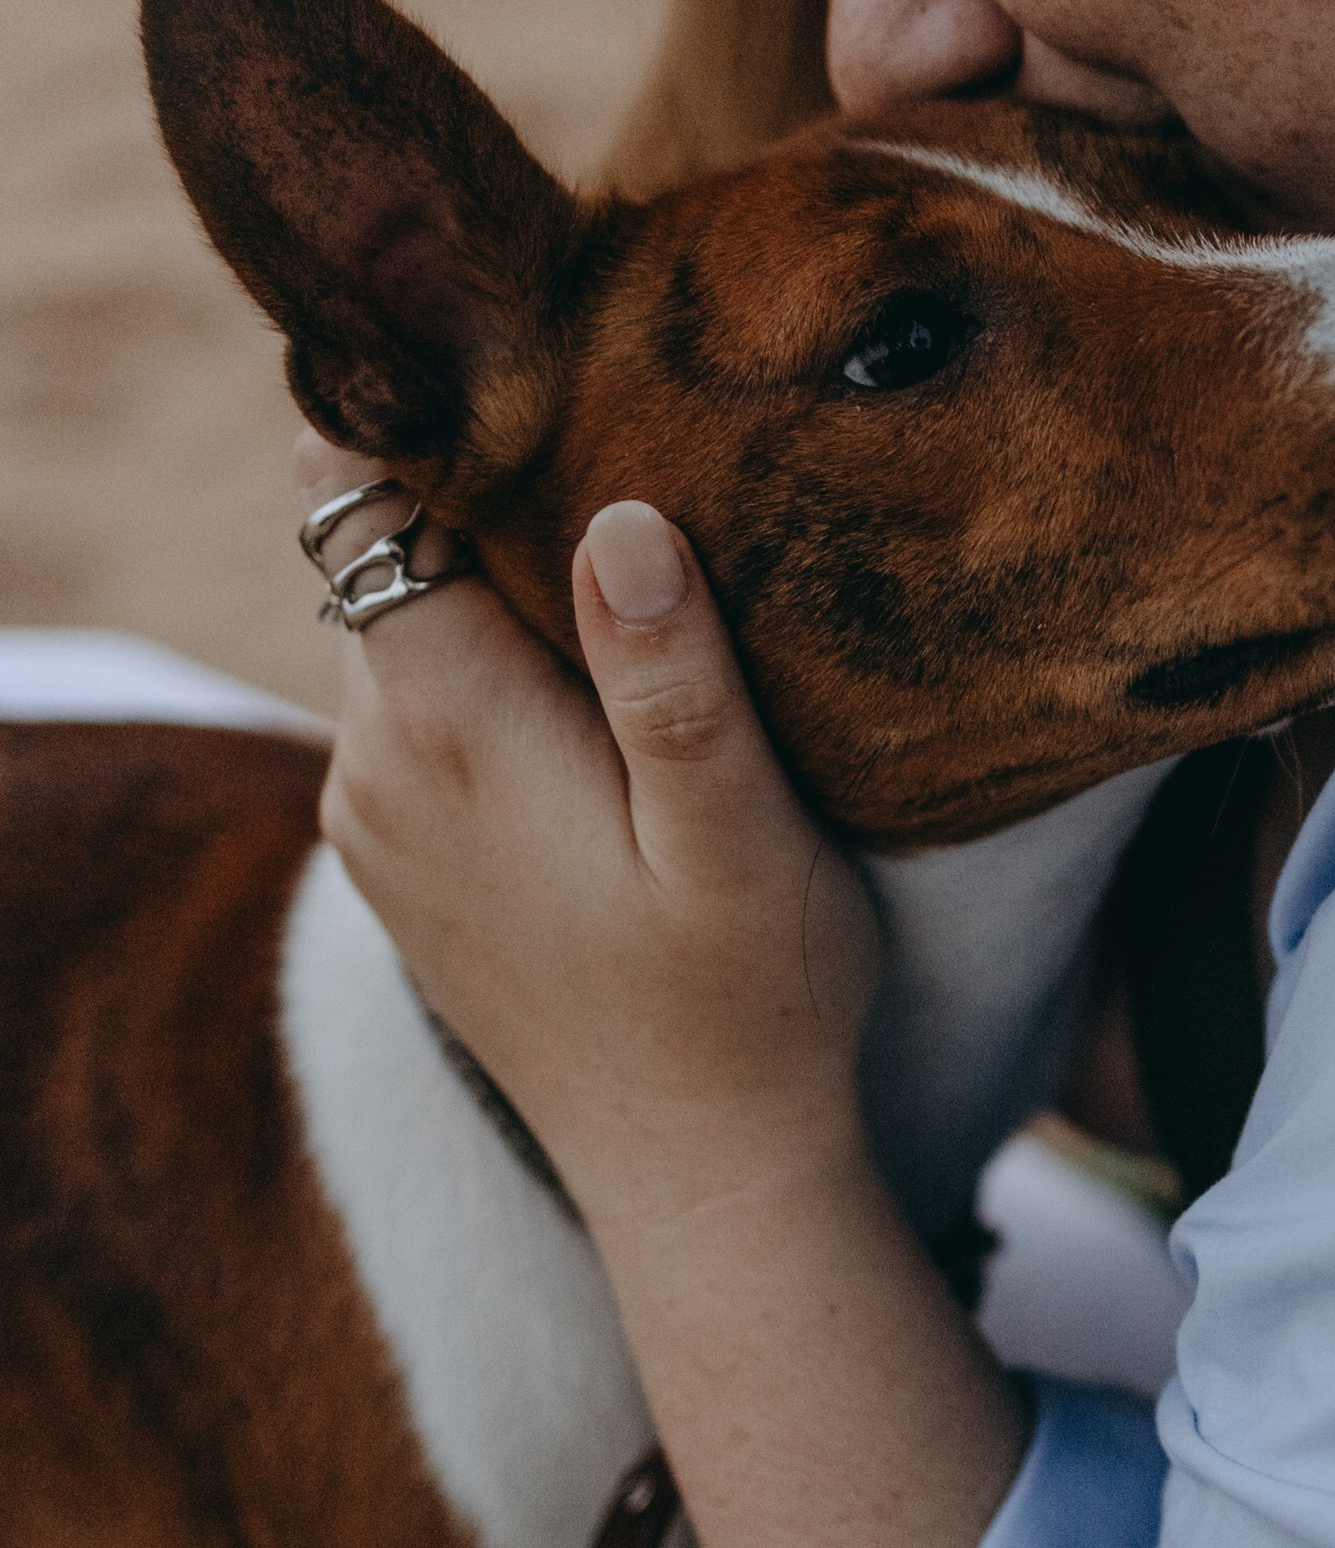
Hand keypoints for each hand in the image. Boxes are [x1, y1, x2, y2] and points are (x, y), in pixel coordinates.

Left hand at [299, 433, 882, 1253]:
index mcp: (448, 727)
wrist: (701, 1180)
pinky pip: (411, 713)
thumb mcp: (744, 839)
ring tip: (621, 572)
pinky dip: (479, 680)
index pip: (368, 499)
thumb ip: (674, 682)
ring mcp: (370, 817)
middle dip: (481, 496)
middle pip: (385, 556)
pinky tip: (583, 702)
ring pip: (398, 633)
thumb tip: (620, 519)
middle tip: (622, 446)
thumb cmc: (753, 1006)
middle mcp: (372, 762)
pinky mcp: (396, 860)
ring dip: (488, 593)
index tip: (537, 366)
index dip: (434, 416)